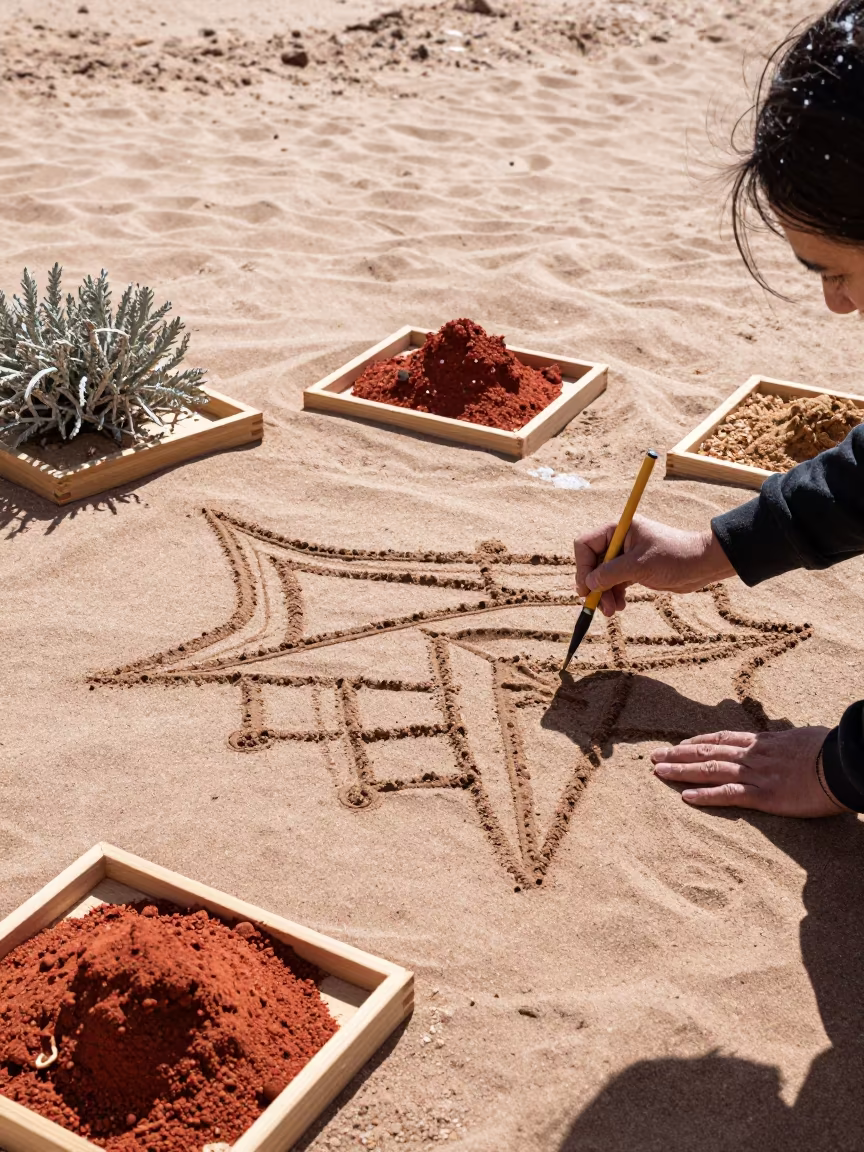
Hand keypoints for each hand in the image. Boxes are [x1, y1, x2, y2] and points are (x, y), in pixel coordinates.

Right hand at [573, 516, 735, 616]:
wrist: (702, 565)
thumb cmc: (674, 557)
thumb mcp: (639, 566)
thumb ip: (610, 573)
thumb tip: (588, 584)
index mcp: (618, 530)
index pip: (586, 544)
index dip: (583, 566)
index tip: (586, 587)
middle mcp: (619, 541)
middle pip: (593, 563)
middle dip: (594, 585)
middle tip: (597, 605)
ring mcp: (626, 556)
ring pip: (603, 577)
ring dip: (604, 594)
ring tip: (612, 611)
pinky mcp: (634, 570)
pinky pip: (615, 583)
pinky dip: (614, 595)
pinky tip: (620, 605)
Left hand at [650, 727, 850, 816]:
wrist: (843, 762)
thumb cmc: (831, 749)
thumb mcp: (803, 738)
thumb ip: (787, 743)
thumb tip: (788, 742)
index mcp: (763, 742)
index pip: (722, 739)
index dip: (698, 741)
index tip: (680, 744)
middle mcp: (753, 755)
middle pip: (708, 751)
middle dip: (679, 754)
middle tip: (655, 756)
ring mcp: (756, 774)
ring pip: (710, 769)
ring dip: (681, 771)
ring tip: (658, 772)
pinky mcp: (764, 796)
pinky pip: (728, 795)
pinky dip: (705, 796)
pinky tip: (685, 797)